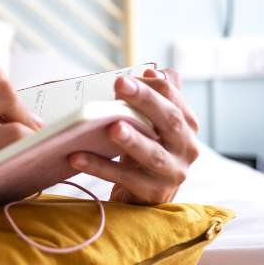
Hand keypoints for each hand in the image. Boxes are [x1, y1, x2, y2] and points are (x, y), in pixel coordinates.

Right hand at [0, 57, 42, 206]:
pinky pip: (2, 162)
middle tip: (24, 129)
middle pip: (5, 92)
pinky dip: (16, 163)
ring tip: (24, 149)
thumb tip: (12, 100)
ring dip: (26, 140)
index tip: (7, 106)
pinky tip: (12, 166)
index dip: (5, 83)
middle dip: (22, 111)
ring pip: (13, 131)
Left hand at [68, 68, 199, 204]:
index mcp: (186, 125)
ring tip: (112, 127)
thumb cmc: (146, 148)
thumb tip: (153, 71)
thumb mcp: (153, 122)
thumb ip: (157, 96)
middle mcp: (186, 148)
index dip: (152, 86)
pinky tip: (77, 156)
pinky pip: (124, 178)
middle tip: (119, 84)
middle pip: (170, 121)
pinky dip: (100, 167)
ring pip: (153, 154)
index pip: (174, 100)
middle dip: (145, 100)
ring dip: (132, 139)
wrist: (145, 194)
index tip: (125, 77)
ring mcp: (172, 173)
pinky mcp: (153, 193)